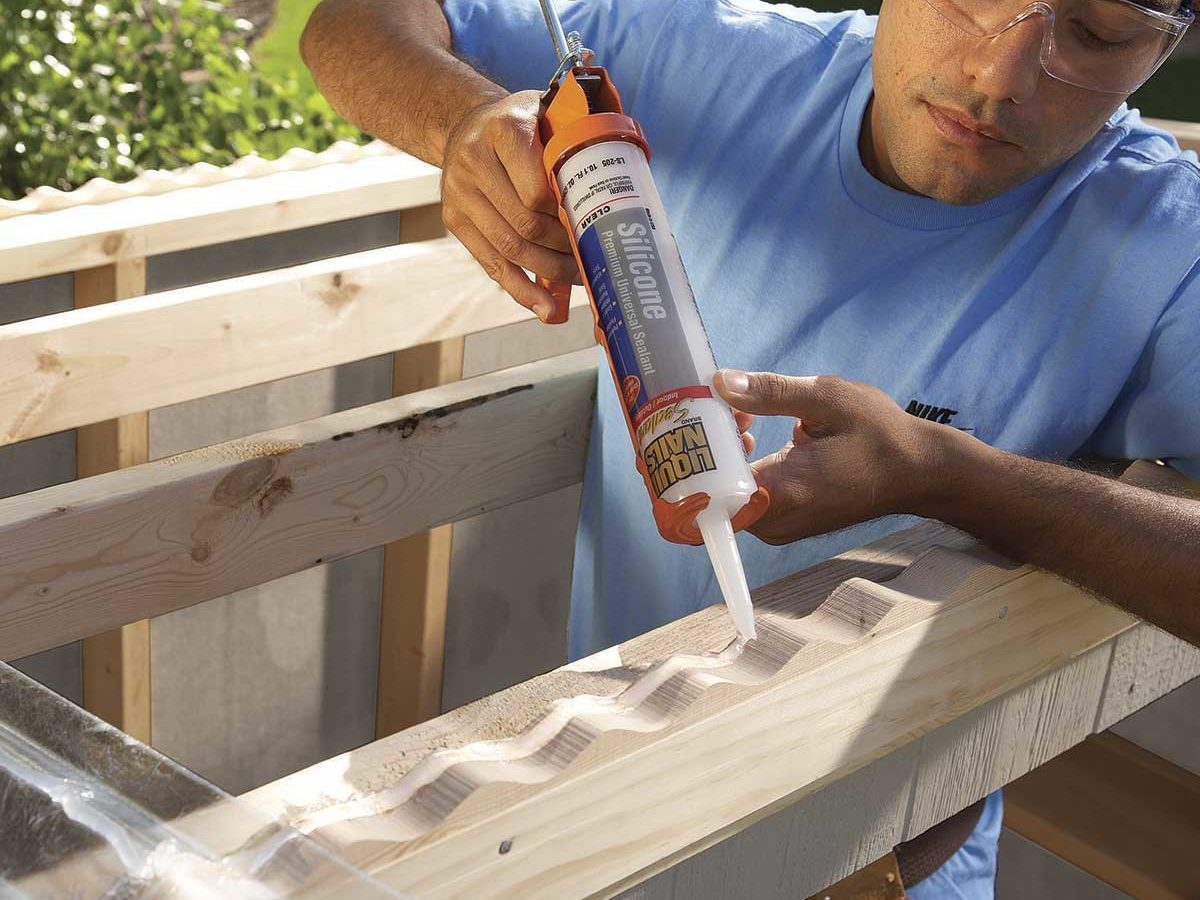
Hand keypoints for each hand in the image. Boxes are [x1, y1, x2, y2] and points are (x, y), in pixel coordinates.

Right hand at [441, 91, 580, 321]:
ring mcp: (459, 194)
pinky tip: (545, 309)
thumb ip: (575, 135)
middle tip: (593, 257)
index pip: (537, 191)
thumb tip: (620, 176)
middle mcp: (473, 162)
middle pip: (525, 224)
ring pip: (510, 248)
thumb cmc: (521, 123)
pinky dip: (521, 290)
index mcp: (503, 130)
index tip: (592, 224)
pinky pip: (490, 263)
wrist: (465, 125)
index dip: (566, 215)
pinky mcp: (454, 220)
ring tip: (579, 280)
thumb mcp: (547, 111)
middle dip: (563, 248)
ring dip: (548, 272)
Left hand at [714, 369, 950, 544]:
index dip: (697, 451)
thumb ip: (770, 393)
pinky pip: (740, 497)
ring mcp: (777, 527)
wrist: (916, 472)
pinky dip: (737, 466)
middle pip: (710, 491)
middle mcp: (774, 521)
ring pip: (723, 494)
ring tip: (745, 417)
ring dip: (722, 454)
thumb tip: (719, 382)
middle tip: (725, 408)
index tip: (709, 415)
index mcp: (782, 493)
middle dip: (707, 447)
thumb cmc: (879, 434)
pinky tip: (753, 434)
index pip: (708, 486)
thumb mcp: (828, 399)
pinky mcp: (782, 523)